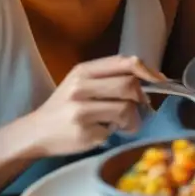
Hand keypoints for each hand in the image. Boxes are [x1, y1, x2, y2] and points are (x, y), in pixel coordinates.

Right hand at [26, 55, 165, 156]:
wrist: (34, 133)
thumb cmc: (65, 106)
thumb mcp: (81, 82)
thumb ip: (110, 76)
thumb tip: (151, 79)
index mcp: (83, 71)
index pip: (124, 62)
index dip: (147, 70)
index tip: (160, 81)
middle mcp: (81, 87)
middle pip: (129, 85)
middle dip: (141, 98)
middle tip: (140, 107)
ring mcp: (81, 110)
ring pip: (126, 109)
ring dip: (133, 120)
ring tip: (124, 124)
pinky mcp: (84, 132)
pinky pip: (115, 131)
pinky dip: (115, 133)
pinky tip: (103, 132)